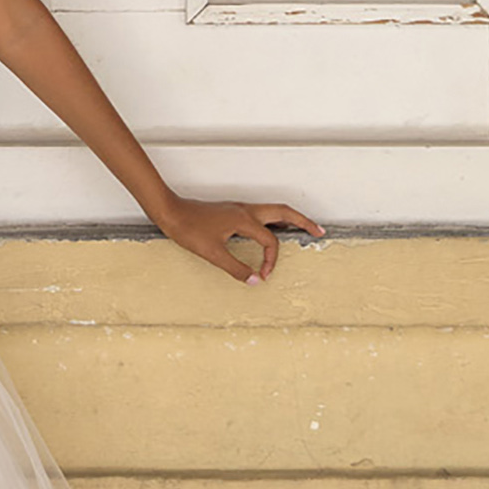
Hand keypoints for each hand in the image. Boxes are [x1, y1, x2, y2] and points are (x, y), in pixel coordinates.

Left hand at [160, 196, 321, 284]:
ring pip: (273, 209)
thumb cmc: (188, 229)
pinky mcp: (233, 210)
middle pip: (283, 211)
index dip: (271, 260)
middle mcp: (245, 210)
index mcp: (244, 219)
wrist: (170, 212)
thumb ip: (236, 268)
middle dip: (303, 221)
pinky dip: (274, 218)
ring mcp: (240, 208)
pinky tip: (273, 228)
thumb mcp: (212, 254)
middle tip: (319, 230)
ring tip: (304, 227)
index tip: (264, 274)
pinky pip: (262, 212)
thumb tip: (255, 280)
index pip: (270, 240)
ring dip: (290, 217)